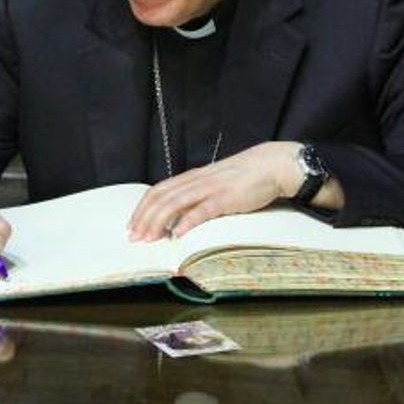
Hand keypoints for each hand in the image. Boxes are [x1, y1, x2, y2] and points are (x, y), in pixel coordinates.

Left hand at [126, 141, 302, 241]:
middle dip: (144, 218)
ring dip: (158, 222)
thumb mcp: (215, 184)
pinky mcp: (226, 198)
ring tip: (149, 239)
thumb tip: (181, 217)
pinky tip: (177, 234)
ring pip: (175, 203)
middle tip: (134, 238)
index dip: (142, 208)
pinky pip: (203, 210)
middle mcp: (196, 181)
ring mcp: (210, 188)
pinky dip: (187, 222)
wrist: (271, 165)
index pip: (158, 190)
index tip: (132, 225)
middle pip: (161, 197)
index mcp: (192, 177)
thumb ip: (198, 197)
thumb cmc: (244, 177)